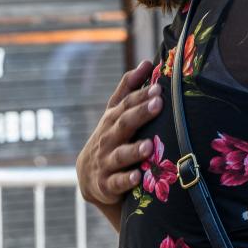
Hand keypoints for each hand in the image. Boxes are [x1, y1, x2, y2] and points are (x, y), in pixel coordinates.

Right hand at [76, 61, 162, 207]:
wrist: (88, 176)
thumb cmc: (110, 138)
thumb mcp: (115, 113)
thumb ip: (129, 89)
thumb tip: (146, 62)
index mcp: (112, 119)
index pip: (126, 104)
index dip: (141, 95)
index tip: (158, 87)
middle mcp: (108, 138)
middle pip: (124, 124)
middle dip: (141, 113)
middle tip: (158, 103)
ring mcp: (107, 161)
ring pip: (120, 155)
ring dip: (134, 150)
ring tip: (149, 146)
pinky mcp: (107, 185)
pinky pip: (116, 183)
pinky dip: (125, 180)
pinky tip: (137, 177)